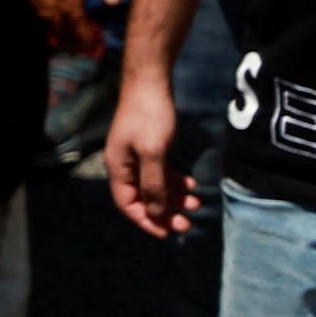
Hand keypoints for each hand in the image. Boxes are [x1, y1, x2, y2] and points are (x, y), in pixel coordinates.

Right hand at [108, 59, 194, 239]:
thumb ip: (153, 184)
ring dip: (174, 197)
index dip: (146, 220)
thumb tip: (155, 213)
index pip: (127, 203)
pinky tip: (191, 183)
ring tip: (196, 203)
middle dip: (164, 212)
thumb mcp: (153, 153)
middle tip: (187, 223)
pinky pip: (161, 172)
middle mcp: (125, 165)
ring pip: (155, 185)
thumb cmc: (149, 117)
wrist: (150, 82)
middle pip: (143, 197)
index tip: (167, 233)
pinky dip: (175, 180)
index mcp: (119, 168)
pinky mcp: (150, 146)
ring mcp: (137, 155)